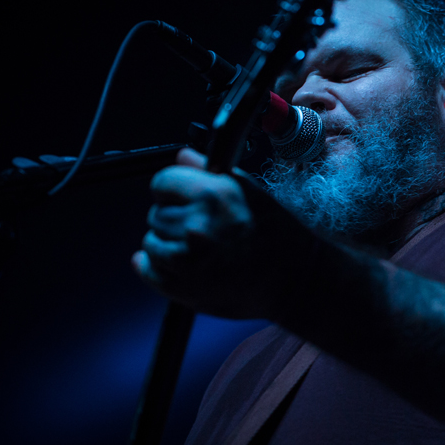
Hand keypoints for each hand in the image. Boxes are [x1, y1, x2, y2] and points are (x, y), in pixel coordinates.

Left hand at [132, 148, 301, 316]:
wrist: (296, 280)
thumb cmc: (279, 237)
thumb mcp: (250, 192)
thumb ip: (209, 173)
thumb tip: (182, 158)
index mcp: (214, 196)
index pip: (162, 182)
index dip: (171, 190)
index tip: (180, 198)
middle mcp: (197, 225)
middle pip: (156, 214)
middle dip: (173, 219)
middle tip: (200, 230)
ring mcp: (187, 259)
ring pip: (151, 242)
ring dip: (168, 245)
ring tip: (198, 250)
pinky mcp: (182, 287)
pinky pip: (149, 269)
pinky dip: (159, 268)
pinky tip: (184, 266)